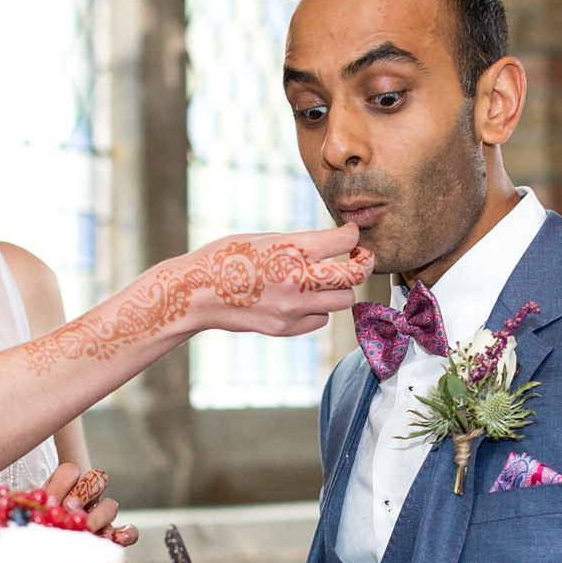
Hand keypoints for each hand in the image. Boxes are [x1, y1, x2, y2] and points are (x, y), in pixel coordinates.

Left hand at [40, 462, 135, 545]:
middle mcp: (87, 497)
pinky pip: (129, 531)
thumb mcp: (28, 518)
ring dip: (100, 514)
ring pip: (111, 505)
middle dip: (84, 491)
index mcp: (65, 486)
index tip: (50, 501)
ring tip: (86, 528)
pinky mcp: (114, 536)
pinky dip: (127, 534)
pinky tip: (117, 540)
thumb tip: (31, 513)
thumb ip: (31, 512)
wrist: (41, 554)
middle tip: (68, 508)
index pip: (70, 472)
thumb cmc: (34, 530)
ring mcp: (102, 516)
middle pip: (97, 479)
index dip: (61, 483)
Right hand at [185, 227, 372, 336]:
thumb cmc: (227, 257)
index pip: (345, 241)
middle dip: (363, 264)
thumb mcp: (266, 237)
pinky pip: (321, 320)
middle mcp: (296, 280)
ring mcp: (293, 308)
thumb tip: (335, 244)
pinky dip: (318, 310)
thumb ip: (302, 243)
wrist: (198, 293)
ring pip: (344, 301)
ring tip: (327, 281)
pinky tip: (302, 300)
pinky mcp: (286, 327)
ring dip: (341, 289)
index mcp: (291, 249)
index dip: (353, 235)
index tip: (350, 235)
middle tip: (361, 258)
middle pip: (354, 276)